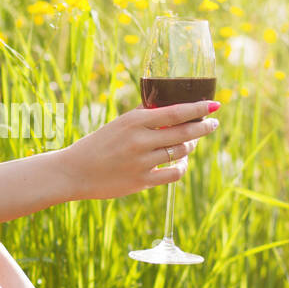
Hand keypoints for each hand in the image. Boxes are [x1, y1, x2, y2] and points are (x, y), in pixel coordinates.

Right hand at [57, 99, 218, 201]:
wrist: (73, 171)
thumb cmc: (97, 145)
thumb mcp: (118, 124)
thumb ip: (142, 116)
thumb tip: (168, 106)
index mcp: (134, 121)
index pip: (176, 112)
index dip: (199, 109)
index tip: (215, 105)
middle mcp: (140, 140)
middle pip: (184, 132)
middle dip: (203, 127)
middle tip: (213, 124)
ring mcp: (141, 162)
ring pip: (181, 152)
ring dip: (190, 146)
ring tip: (191, 143)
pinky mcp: (141, 181)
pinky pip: (173, 174)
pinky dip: (182, 167)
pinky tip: (181, 163)